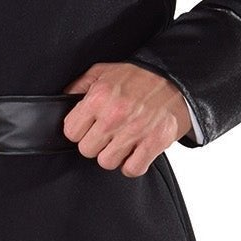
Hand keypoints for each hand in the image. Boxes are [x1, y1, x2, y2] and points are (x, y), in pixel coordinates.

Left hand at [61, 62, 187, 177]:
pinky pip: (132, 169)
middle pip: (87, 150)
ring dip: (114, 155)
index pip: (71, 131)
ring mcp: (135, 130)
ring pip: (107, 162)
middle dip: (96, 143)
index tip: (90, 127)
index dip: (79, 131)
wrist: (177, 77)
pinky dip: (133, 164)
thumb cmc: (139, 76)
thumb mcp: (103, 71)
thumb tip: (62, 101)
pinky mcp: (155, 142)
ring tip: (122, 142)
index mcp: (99, 97)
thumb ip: (79, 86)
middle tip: (109, 134)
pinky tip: (136, 152)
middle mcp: (114, 114)